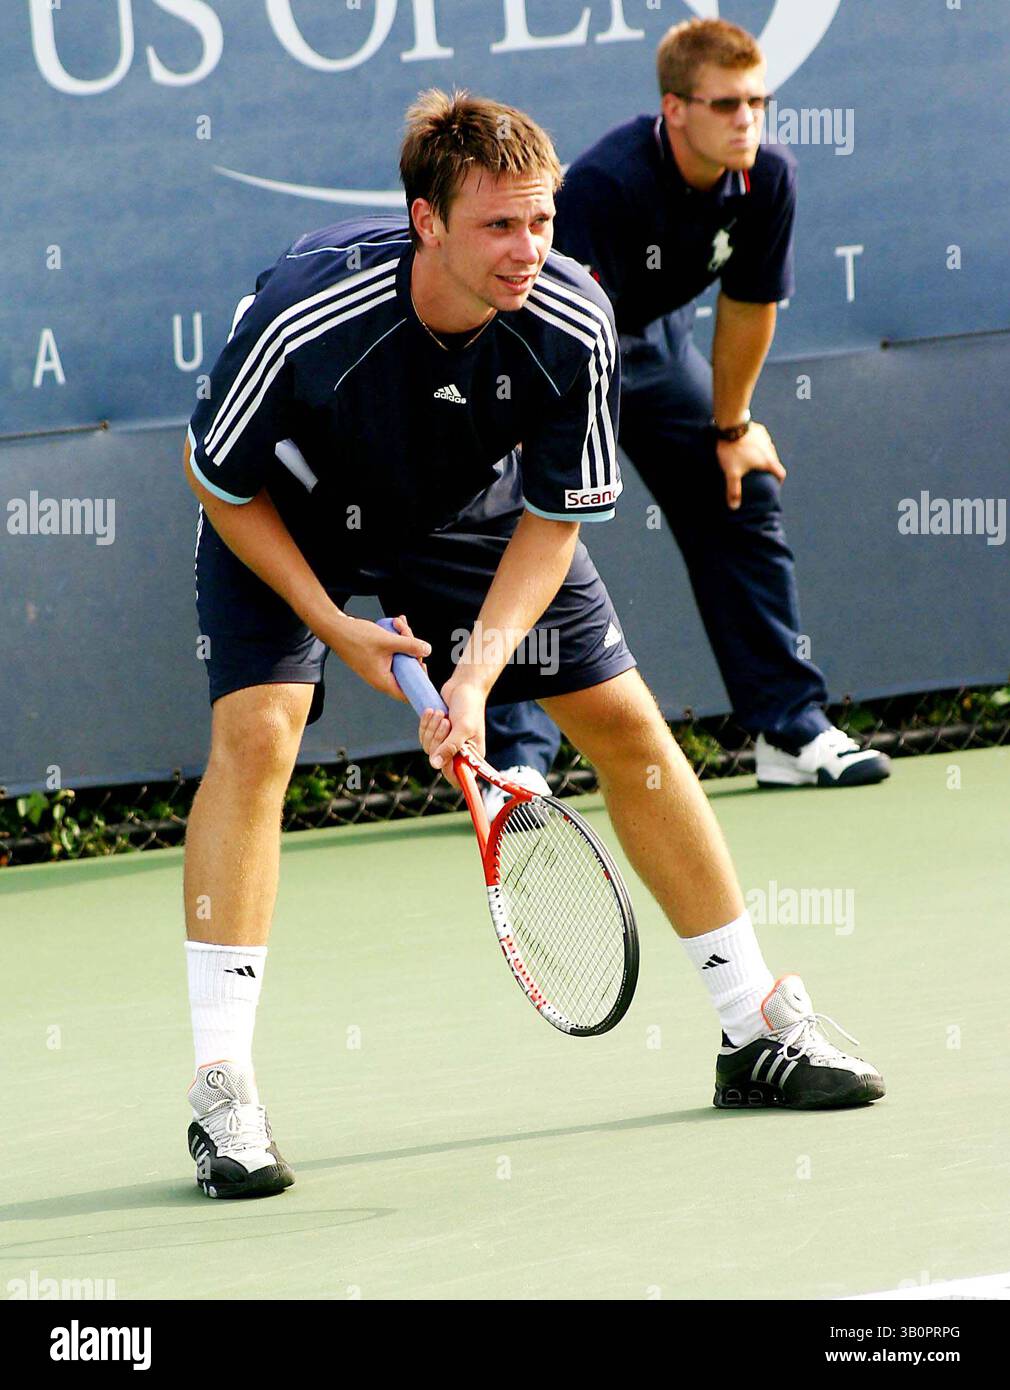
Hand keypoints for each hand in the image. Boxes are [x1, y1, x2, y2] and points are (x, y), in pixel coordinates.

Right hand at [328, 612, 430, 700]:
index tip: (423, 666)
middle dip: (412, 650)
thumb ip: (410, 646)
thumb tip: (427, 650)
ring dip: (404, 640)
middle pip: (407, 670)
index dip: (418, 682)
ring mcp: (378, 667)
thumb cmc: (355, 637)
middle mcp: (381, 677)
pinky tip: (396, 624)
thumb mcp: (388, 641)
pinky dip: (396, 639)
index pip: (407, 693)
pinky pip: (393, 651)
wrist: (335, 628)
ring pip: (400, 657)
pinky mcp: (376, 658)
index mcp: (383, 681)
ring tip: (399, 624)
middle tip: (408, 634)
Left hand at [417, 673, 487, 788]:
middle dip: (438, 739)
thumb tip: (435, 765)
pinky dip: (425, 725)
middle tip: (445, 721)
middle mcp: (460, 753)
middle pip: (439, 761)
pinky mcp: (437, 734)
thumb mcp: (462, 727)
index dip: (449, 771)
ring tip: (440, 713)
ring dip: (431, 729)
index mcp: (473, 756)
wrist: (464, 686)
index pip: (459, 778)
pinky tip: (432, 711)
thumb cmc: (469, 706)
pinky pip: (424, 738)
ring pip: (429, 749)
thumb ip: (450, 747)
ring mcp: (447, 744)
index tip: (442, 755)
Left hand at [716, 422, 786, 509]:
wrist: (732, 424)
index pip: (781, 473)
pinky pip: (760, 439)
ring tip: (751, 459)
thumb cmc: (733, 450)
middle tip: (759, 472)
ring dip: (762, 454)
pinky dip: (756, 444)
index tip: (775, 483)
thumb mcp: (732, 472)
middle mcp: (771, 449)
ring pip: (768, 449)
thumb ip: (734, 490)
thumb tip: (734, 507)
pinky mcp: (759, 429)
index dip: (779, 480)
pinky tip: (746, 444)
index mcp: (768, 461)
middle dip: (768, 467)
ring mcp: (766, 438)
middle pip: (774, 461)